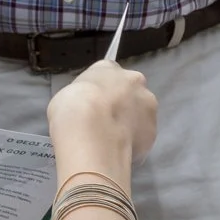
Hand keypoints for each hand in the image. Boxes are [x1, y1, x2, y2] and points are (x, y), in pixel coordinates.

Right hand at [47, 61, 157, 183]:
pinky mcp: (153, 132)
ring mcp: (148, 106)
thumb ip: (83, 98)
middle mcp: (134, 81)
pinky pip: (142, 137)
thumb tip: (88, 110)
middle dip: (122, 105)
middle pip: (130, 91)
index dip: (102, 91)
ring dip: (130, 124)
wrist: (90, 131)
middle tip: (106, 123)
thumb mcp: (66, 96)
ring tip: (112, 141)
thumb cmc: (71, 108)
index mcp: (109, 68)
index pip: (108, 75)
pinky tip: (118, 151)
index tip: (95, 105)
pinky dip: (133, 144)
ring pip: (141, 114)